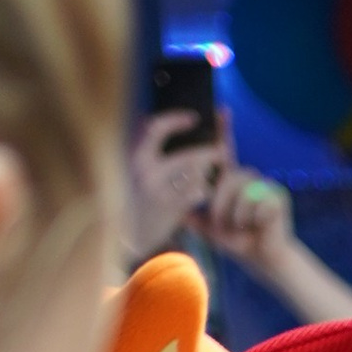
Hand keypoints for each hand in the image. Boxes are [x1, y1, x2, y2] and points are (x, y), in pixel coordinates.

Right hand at [125, 109, 225, 262]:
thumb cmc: (137, 197)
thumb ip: (149, 151)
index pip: (157, 128)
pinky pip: (197, 193)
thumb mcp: (136, 170)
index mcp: (137, 156)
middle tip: (222, 151)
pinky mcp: (170, 208)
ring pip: (195, 175)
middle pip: (187, 156)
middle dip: (209, 153)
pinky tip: (204, 192)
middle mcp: (146, 171)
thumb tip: (161, 125)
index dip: (177, 120)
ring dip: (208, 173)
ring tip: (212, 173)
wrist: (129, 233)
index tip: (194, 118)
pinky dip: (204, 190)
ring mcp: (158, 191)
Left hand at [201, 163, 299, 274]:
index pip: (223, 168)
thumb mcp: (212, 230)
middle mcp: (253, 181)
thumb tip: (176, 211)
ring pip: (246, 189)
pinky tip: (258, 227)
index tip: (207, 197)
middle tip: (219, 222)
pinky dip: (255, 217)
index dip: (214, 172)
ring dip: (239, 211)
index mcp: (236, 183)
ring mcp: (268, 188)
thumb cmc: (239, 243)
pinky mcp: (279, 199)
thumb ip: (196, 218)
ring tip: (241, 226)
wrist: (265, 261)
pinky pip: (261, 202)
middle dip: (221, 200)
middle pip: (232, 177)